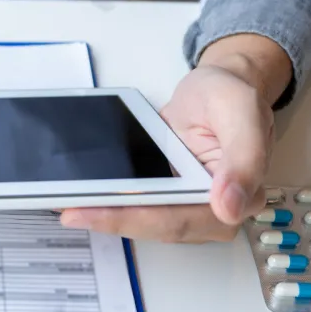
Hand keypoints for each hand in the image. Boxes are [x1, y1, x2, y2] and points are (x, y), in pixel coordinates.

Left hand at [60, 34, 292, 242]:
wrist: (217, 86)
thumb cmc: (232, 96)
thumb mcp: (242, 113)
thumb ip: (244, 159)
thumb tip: (230, 208)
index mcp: (239, 198)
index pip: (180, 220)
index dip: (136, 220)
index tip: (96, 214)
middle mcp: (212, 211)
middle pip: (155, 225)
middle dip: (111, 220)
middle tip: (68, 210)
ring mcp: (186, 204)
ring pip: (143, 219)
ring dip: (105, 214)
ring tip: (66, 204)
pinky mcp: (166, 194)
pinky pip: (137, 203)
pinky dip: (109, 201)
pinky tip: (81, 195)